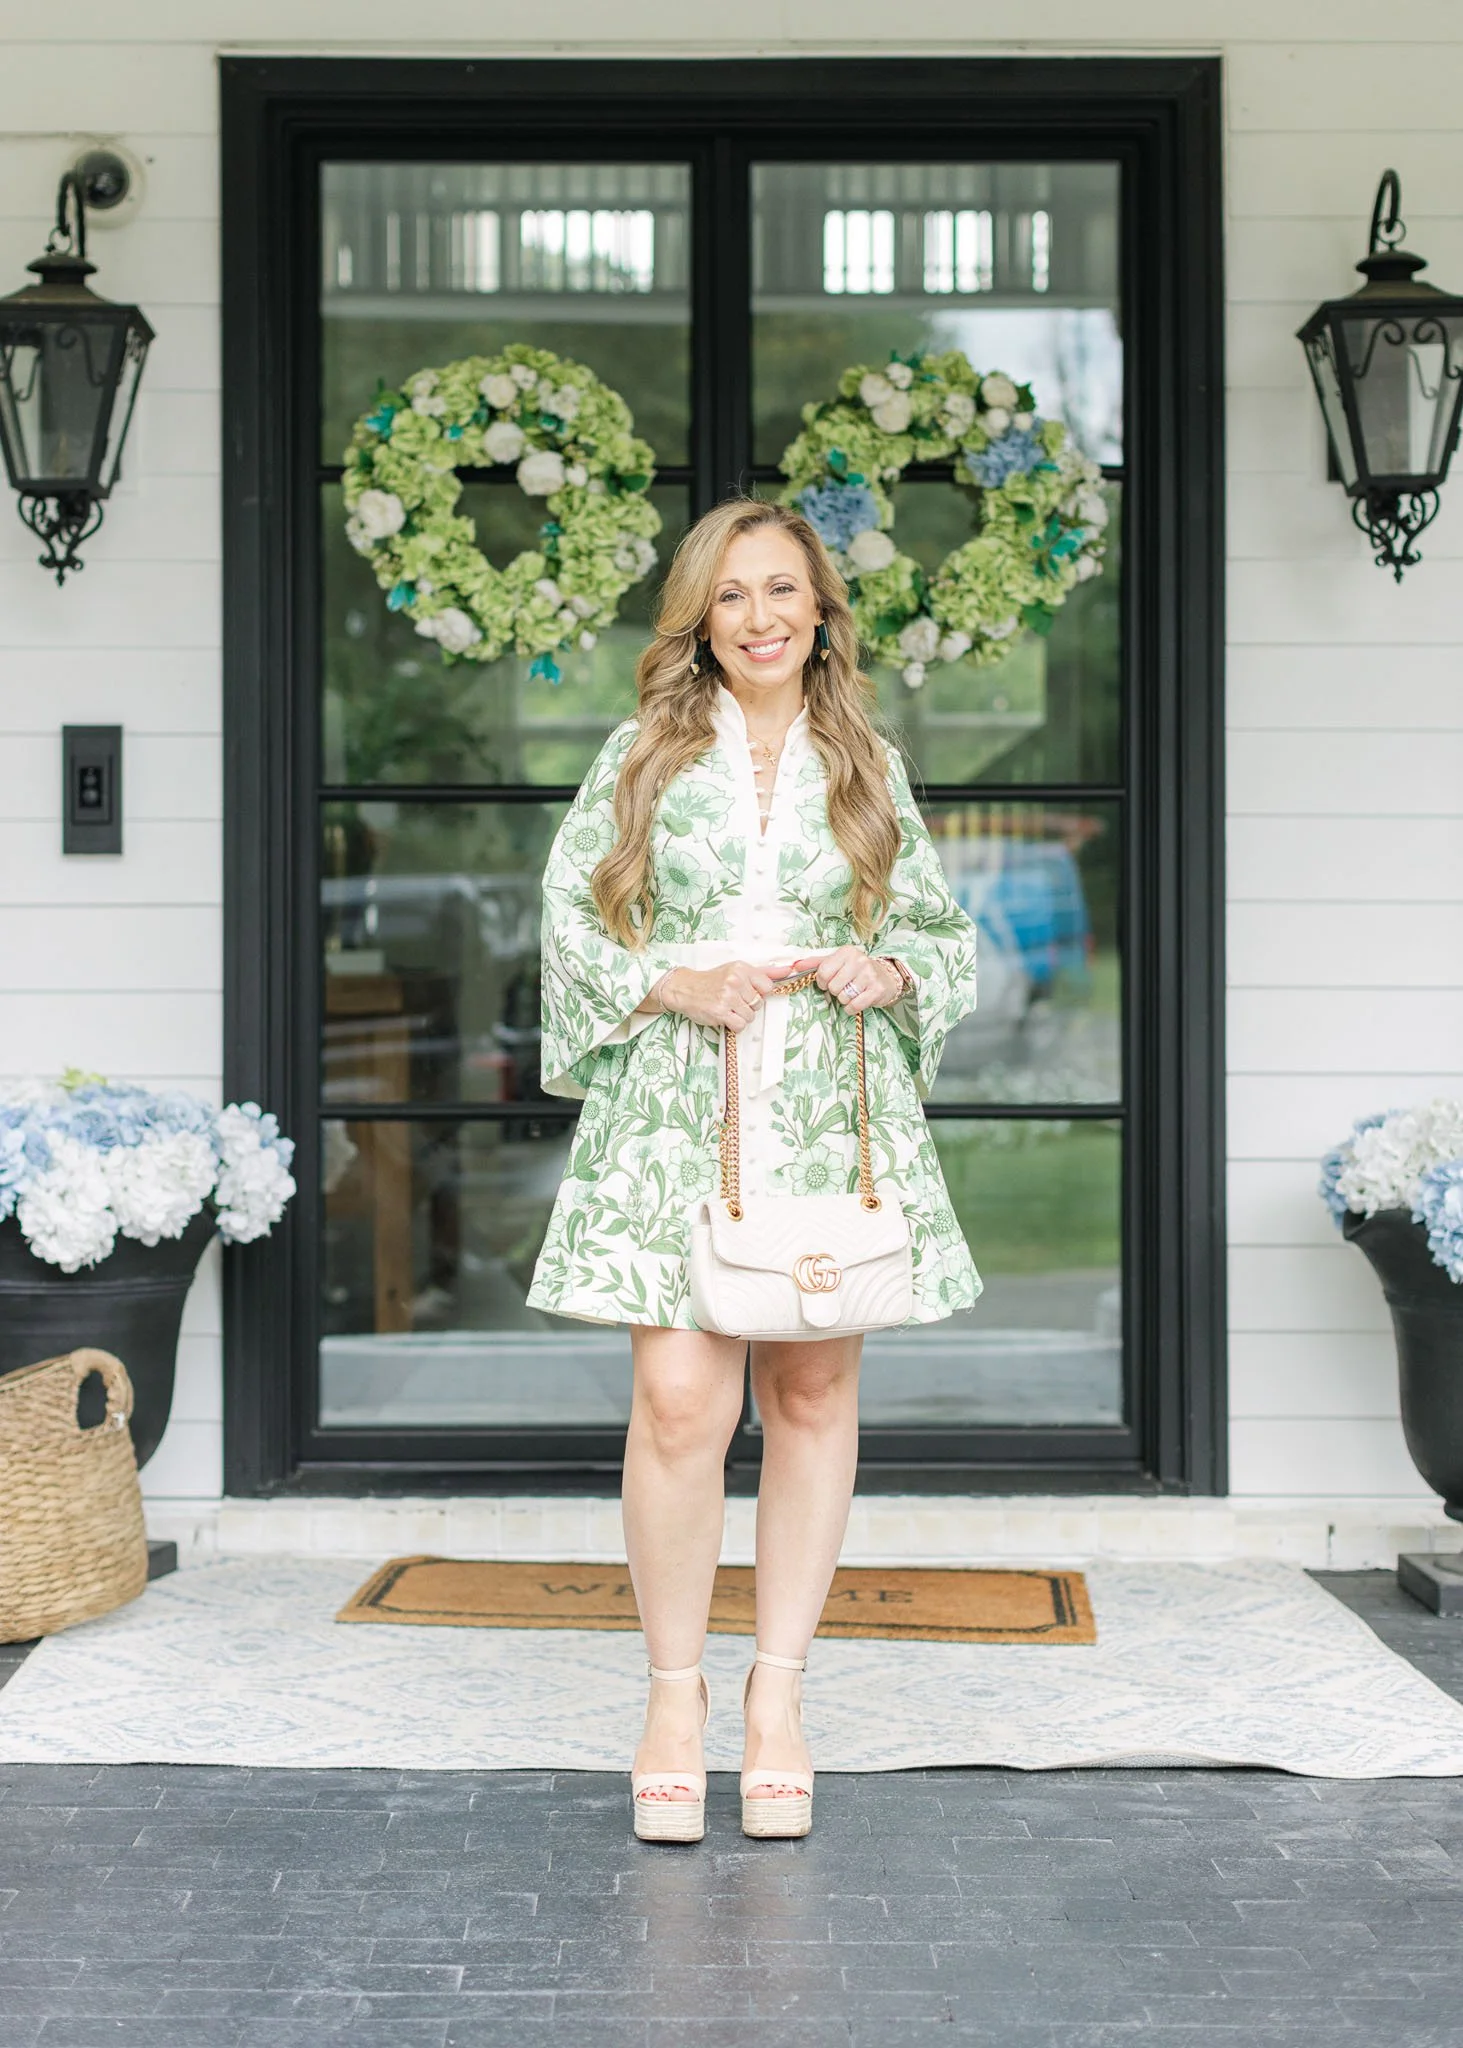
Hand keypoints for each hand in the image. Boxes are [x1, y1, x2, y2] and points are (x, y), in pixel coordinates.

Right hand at [658, 960, 783, 1032]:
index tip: (746, 992)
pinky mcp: (720, 1012)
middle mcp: (735, 980)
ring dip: (740, 1016)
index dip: (758, 993)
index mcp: (742, 968)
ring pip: (750, 1016)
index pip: (768, 986)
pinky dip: (734, 1025)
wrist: (685, 989)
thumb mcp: (736, 970)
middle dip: (748, 1006)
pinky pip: (741, 1025)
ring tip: (727, 1008)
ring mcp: (727, 996)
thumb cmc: (712, 981)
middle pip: (759, 1003)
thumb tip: (789, 971)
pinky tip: (725, 1017)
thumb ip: (764, 972)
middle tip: (732, 1000)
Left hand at [787, 948, 902, 1014]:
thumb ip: (817, 963)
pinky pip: (854, 1006)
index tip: (829, 982)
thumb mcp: (838, 962)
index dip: (822, 982)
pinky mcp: (876, 990)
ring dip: (845, 999)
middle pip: (833, 987)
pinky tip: (858, 1000)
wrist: (886, 978)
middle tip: (845, 987)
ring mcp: (869, 975)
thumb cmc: (857, 971)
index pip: (823, 972)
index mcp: (847, 952)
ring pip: (843, 997)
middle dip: (836, 991)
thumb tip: (796, 965)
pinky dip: (852, 1008)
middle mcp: (859, 960)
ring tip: (853, 992)